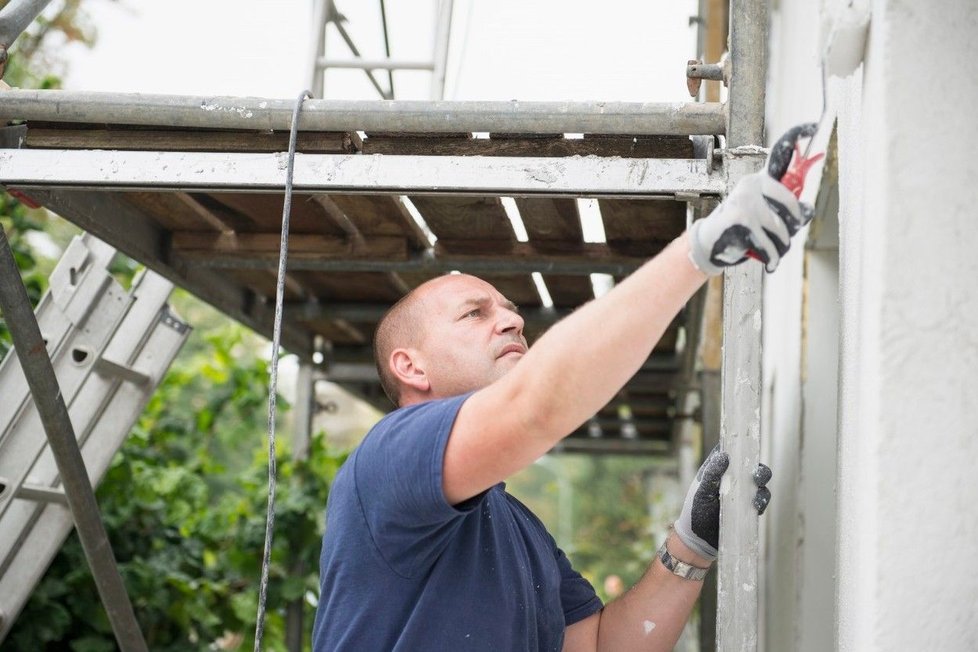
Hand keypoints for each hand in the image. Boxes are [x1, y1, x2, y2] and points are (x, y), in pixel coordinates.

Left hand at [673, 445, 771, 561]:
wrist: (699, 542)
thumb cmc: (695, 514)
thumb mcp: (701, 493)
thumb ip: (711, 474)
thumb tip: (724, 455)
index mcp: (716, 471)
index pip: (730, 453)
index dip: (739, 447)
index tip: (747, 446)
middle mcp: (731, 480)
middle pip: (751, 467)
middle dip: (758, 469)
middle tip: (757, 476)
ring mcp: (741, 494)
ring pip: (759, 484)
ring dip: (761, 487)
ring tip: (756, 496)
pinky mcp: (748, 508)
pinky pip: (760, 501)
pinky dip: (761, 501)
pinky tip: (756, 506)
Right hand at [688, 124, 814, 274]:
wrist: (709, 245)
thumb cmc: (740, 230)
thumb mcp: (763, 216)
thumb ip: (785, 211)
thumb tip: (807, 210)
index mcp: (760, 180)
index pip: (780, 153)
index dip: (797, 135)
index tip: (813, 125)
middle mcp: (752, 184)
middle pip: (792, 206)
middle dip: (792, 230)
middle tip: (783, 241)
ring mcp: (745, 200)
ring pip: (782, 229)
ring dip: (782, 248)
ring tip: (774, 254)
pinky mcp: (740, 219)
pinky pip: (769, 244)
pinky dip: (771, 258)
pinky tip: (769, 262)